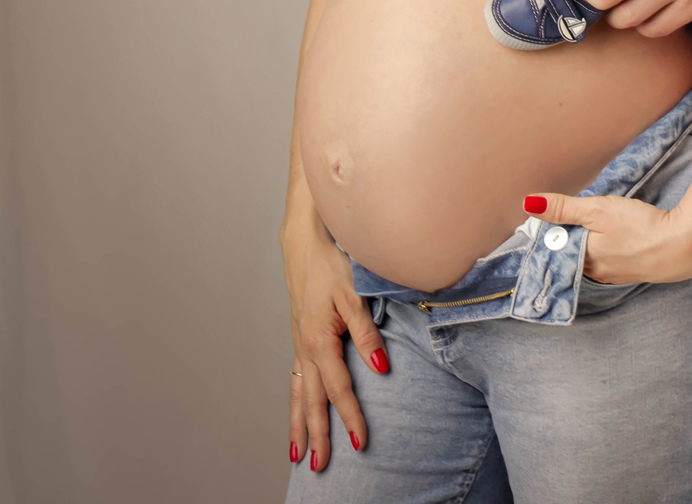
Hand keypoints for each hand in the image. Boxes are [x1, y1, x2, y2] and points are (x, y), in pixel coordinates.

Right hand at [283, 216, 388, 470]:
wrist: (305, 239)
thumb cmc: (331, 262)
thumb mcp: (353, 294)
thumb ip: (367, 333)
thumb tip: (380, 368)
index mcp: (319, 341)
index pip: (338, 388)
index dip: (350, 416)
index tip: (360, 443)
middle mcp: (305, 347)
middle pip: (312, 400)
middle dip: (317, 434)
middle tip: (320, 467)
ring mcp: (299, 343)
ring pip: (298, 393)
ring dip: (299, 424)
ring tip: (298, 454)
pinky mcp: (299, 337)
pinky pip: (294, 378)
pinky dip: (294, 401)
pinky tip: (296, 411)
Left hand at [525, 191, 691, 284]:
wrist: (683, 245)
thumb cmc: (640, 226)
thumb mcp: (598, 210)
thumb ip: (564, 208)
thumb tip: (528, 203)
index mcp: (583, 260)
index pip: (555, 249)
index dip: (547, 235)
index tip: (539, 222)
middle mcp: (596, 273)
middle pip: (571, 255)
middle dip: (564, 242)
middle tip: (557, 222)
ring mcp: (615, 274)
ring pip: (589, 259)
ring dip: (583, 246)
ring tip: (579, 230)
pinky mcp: (633, 271)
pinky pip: (607, 262)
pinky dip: (602, 251)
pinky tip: (608, 241)